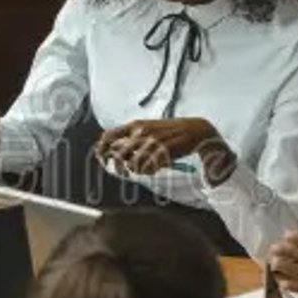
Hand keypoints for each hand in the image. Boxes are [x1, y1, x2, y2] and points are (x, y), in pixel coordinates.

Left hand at [96, 117, 233, 184]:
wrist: (195, 130)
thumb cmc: (170, 131)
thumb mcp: (149, 127)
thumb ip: (132, 136)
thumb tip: (114, 150)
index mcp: (135, 125)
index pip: (108, 136)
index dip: (102, 149)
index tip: (102, 158)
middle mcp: (141, 132)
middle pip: (117, 154)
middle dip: (118, 167)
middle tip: (124, 173)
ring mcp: (152, 142)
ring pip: (133, 164)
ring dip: (137, 170)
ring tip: (147, 168)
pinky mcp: (163, 151)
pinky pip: (148, 168)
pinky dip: (149, 171)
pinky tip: (157, 167)